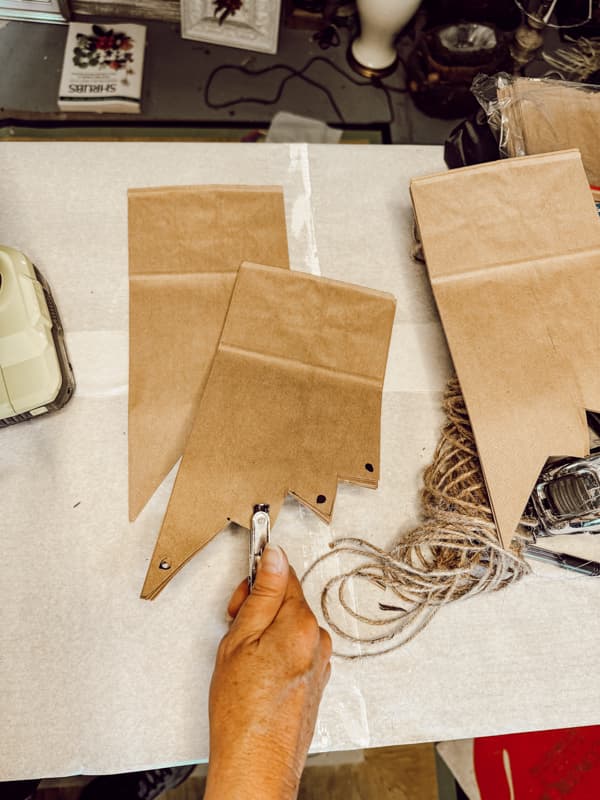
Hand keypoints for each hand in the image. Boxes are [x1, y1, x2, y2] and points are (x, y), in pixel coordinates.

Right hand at [204, 544, 331, 799]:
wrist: (256, 765)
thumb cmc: (242, 711)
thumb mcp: (239, 639)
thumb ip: (261, 593)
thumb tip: (274, 556)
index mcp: (300, 624)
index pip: (282, 574)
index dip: (256, 579)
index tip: (242, 587)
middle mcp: (316, 640)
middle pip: (286, 600)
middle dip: (259, 607)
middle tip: (235, 630)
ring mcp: (319, 661)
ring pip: (288, 625)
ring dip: (266, 630)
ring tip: (243, 660)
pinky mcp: (315, 679)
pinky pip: (294, 648)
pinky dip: (276, 651)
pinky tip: (257, 674)